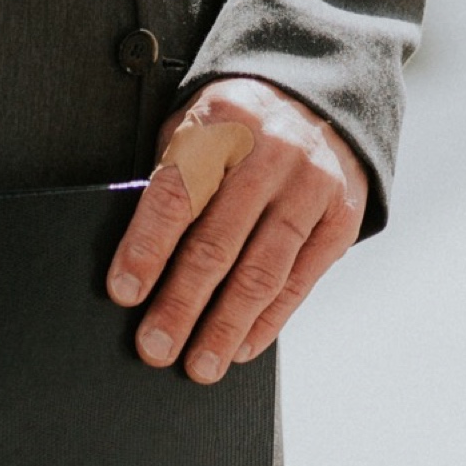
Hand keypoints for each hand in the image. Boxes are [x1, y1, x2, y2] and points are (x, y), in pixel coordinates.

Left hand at [105, 76, 367, 381]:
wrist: (315, 100)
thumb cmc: (233, 127)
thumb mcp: (196, 127)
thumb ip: (173, 180)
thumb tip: (138, 265)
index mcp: (223, 120)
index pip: (179, 191)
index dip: (148, 245)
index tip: (124, 292)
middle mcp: (272, 150)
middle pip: (219, 239)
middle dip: (182, 302)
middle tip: (154, 347)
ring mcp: (312, 184)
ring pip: (262, 269)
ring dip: (226, 326)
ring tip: (199, 365)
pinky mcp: (341, 216)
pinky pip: (301, 279)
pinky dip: (268, 321)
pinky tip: (241, 347)